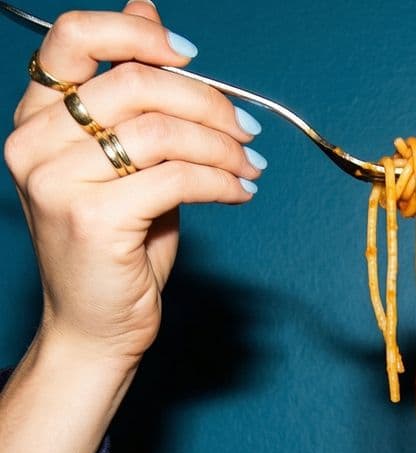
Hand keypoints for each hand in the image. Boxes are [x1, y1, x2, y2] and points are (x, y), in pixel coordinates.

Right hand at [4, 1, 261, 372]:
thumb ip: (136, 98)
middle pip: (136, 85)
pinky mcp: (95, 219)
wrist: (95, 327)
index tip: (192, 57)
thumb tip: (151, 16)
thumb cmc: (117, 250)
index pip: (74, 39)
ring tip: (250, 166)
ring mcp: (59, 181)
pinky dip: (221, 181)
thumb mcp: (126, 163)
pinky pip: (177, 179)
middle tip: (247, 129)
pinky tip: (239, 192)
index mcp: (35, 118)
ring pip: (162, 132)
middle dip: (208, 103)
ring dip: (222, 146)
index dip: (138, 35)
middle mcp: (35, 142)